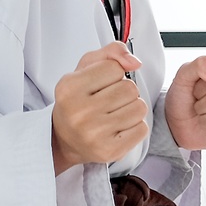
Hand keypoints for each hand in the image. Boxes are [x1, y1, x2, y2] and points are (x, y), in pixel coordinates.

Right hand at [50, 41, 149, 174]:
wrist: (64, 139)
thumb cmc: (77, 100)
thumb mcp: (85, 70)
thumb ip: (110, 54)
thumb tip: (135, 62)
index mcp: (70, 87)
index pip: (115, 68)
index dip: (113, 73)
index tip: (101, 84)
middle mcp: (79, 111)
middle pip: (129, 88)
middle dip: (124, 91)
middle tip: (109, 100)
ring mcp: (94, 133)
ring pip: (139, 108)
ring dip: (132, 108)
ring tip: (115, 113)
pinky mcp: (109, 151)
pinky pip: (142, 129)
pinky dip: (135, 126)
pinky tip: (119, 128)